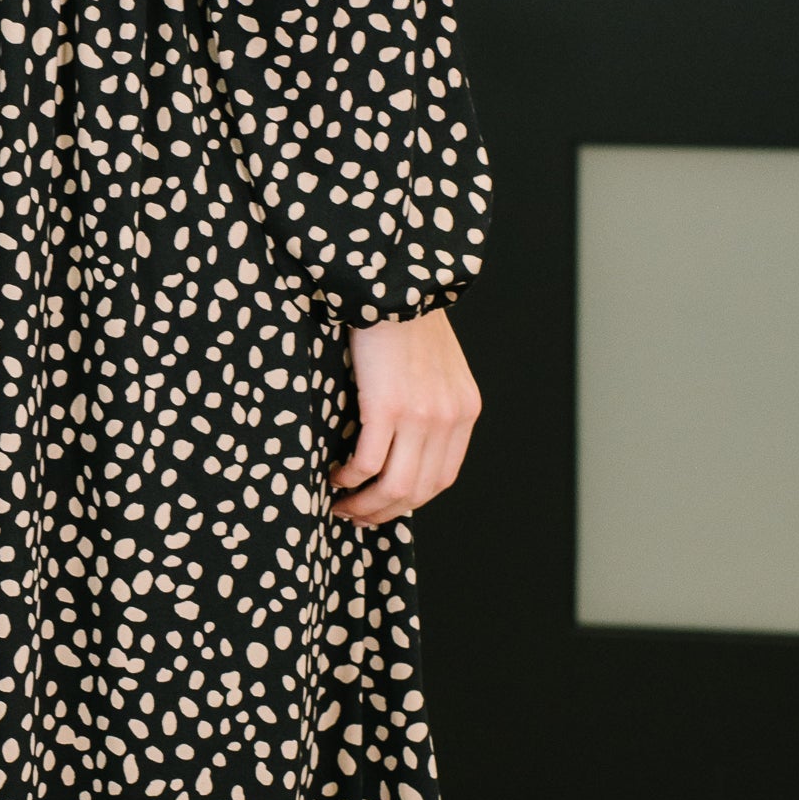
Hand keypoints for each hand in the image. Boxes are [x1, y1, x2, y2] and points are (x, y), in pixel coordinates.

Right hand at [330, 308, 479, 525]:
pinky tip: (334, 475)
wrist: (395, 283)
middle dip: (384, 511)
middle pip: (419, 490)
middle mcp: (449, 418)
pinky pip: (368, 462)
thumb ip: (431, 403)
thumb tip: (404, 440)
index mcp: (464, 410)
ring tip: (341, 503)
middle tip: (355, 515)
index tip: (383, 506)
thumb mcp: (437, 366)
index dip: (410, 501)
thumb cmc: (406, 319)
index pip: (442, 477)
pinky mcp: (388, 406)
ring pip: (395, 485)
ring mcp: (421, 415)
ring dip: (365, 504)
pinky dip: (349, 478)